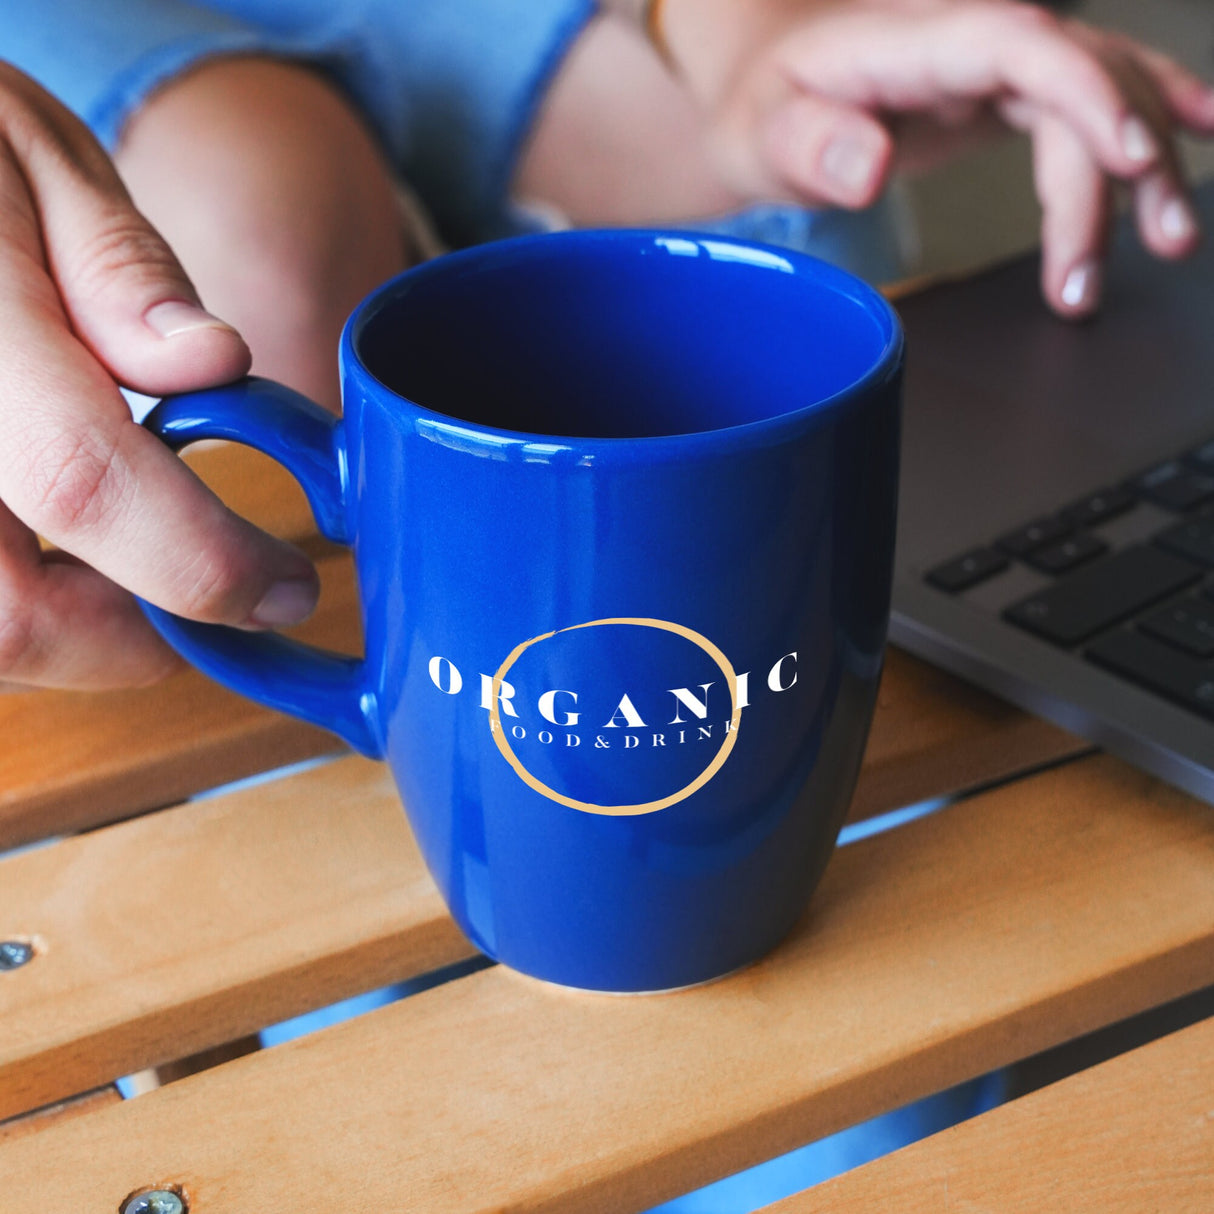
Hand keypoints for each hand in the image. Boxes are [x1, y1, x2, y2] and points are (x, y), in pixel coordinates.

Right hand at [0, 64, 318, 690]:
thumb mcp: (34, 154)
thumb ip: (118, 270)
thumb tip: (211, 364)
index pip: (80, 480)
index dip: (201, 561)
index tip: (283, 587)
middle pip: (10, 619)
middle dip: (131, 640)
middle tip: (211, 601)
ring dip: (72, 633)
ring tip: (134, 566)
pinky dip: (27, 603)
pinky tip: (65, 556)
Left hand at [654, 0, 1213, 314]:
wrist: (761, 82)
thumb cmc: (761, 108)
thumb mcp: (763, 136)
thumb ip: (810, 147)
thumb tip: (868, 167)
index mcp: (916, 41)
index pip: (1022, 46)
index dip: (1087, 93)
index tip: (1132, 153)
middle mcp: (970, 38)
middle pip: (1077, 82)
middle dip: (1111, 175)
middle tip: (1090, 280)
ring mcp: (995, 60)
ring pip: (1101, 91)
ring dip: (1144, 164)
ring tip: (1166, 243)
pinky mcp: (1004, 88)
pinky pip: (1092, 93)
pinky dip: (1149, 112)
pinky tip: (1204, 130)